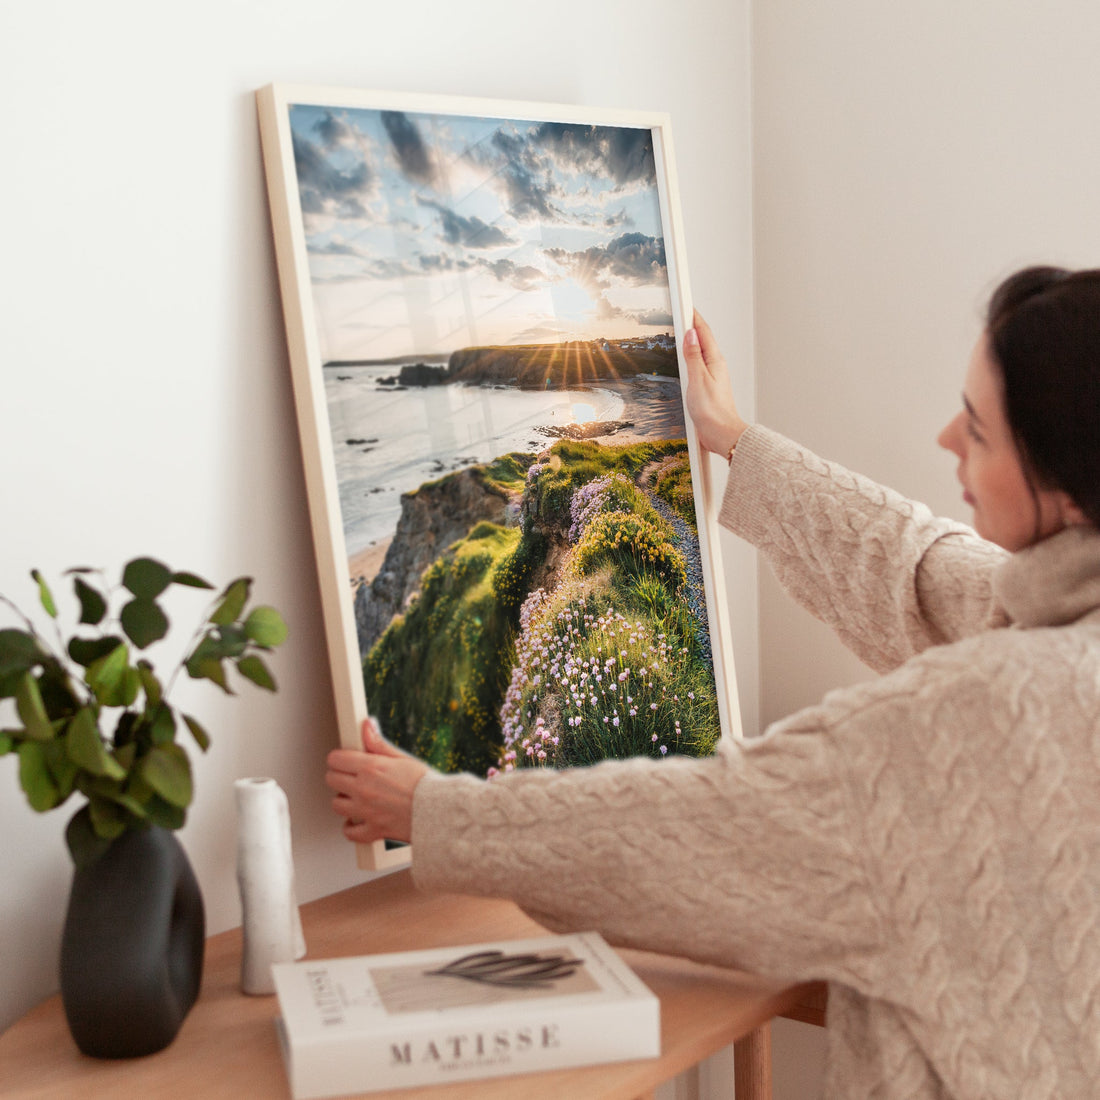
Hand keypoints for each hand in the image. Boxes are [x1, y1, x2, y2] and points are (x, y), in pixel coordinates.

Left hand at [325, 718, 429, 844]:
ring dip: (344, 800)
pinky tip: (358, 820)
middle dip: (339, 776)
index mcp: (371, 768)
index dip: (340, 758)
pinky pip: (349, 832)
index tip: (346, 760)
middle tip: (351, 777)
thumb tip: (367, 726)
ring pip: (336, 805)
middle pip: (331, 780)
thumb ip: (379, 743)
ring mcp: (366, 811)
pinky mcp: (372, 830)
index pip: (336, 759)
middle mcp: (364, 789)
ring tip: (357, 797)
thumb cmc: (426, 784)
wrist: (441, 811)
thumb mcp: (402, 758)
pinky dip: (351, 827)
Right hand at [682, 310, 748, 456]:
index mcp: (715, 361)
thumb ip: (693, 356)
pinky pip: (698, 365)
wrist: (722, 434)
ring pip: (700, 352)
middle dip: (692, 324)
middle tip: (682, 311)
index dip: (694, 317)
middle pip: (703, 339)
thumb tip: (690, 334)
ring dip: (691, 340)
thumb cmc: (713, 411)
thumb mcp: (698, 380)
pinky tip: (685, 359)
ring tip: (682, 329)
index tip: (685, 304)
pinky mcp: (708, 387)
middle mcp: (715, 366)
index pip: (703, 332)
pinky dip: (690, 356)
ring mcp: (712, 376)